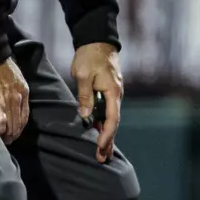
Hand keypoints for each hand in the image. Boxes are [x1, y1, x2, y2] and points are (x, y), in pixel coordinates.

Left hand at [72, 42, 122, 162]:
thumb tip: (85, 116)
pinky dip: (103, 125)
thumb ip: (85, 96)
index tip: (100, 148)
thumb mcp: (83, 75)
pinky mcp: (108, 92)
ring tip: (100, 152)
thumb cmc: (89, 56)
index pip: (112, 119)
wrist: (97, 40)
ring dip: (106, 135)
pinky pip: (108, 112)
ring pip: (111, 119)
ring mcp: (113, 94)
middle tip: (101, 159)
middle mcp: (116, 95)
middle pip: (114, 123)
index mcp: (113, 92)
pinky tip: (98, 134)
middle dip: (108, 142)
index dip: (106, 136)